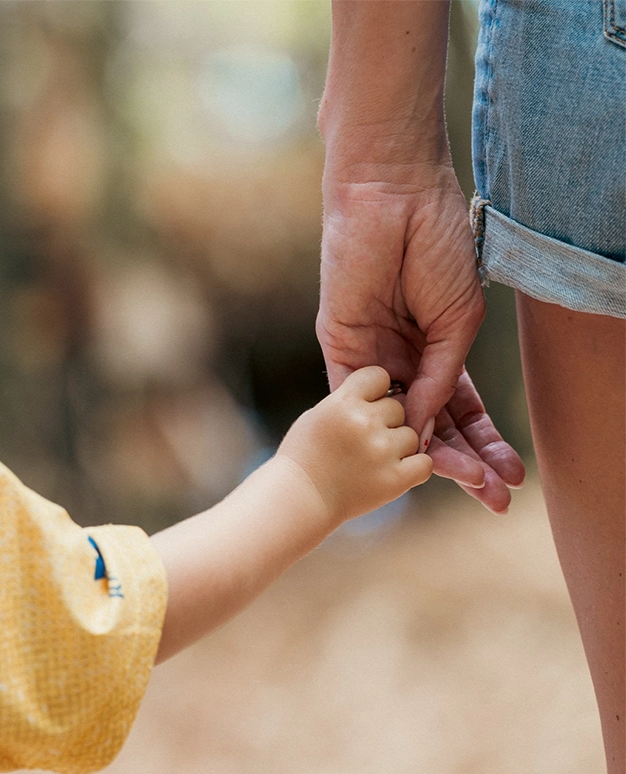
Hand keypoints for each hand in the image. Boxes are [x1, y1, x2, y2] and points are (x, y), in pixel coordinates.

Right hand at [277, 365, 434, 525]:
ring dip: (399, 446)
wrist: (298, 500)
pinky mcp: (396, 478)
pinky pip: (425, 463)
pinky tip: (394, 471)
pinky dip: (414, 468)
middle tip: (365, 440)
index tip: (367, 404)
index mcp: (341, 404)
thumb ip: (347, 402)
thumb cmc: (302, 458)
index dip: (375, 390)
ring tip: (374, 460)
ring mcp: (382, 451)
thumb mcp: (315, 417)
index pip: (377, 376)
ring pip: (412, 435)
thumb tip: (377, 395)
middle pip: (398, 407)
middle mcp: (364, 422)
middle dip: (386, 421)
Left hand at [318, 159, 523, 511]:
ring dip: (428, 452)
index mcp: (437, 349)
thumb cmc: (436, 244)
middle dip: (462, 461)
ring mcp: (372, 355)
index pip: (459, 411)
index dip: (483, 445)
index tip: (509, 478)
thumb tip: (430, 423)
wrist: (394, 199)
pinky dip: (385, 419)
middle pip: (430, 425)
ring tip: (464, 483)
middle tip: (492, 498)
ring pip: (397, 419)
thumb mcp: (457, 319)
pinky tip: (414, 444)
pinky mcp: (340, 344)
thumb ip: (445, 372)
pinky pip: (358, 394)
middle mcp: (403, 359)